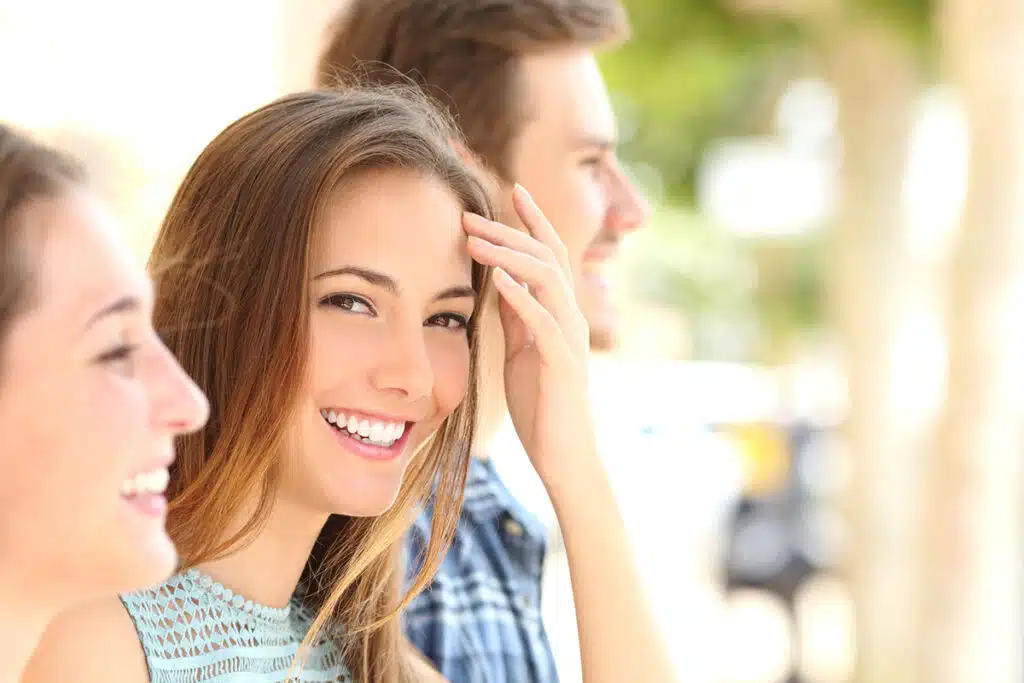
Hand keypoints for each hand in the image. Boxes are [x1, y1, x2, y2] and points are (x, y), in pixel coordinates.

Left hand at [464, 185, 594, 484]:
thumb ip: (516, 315)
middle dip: (509, 231)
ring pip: (546, 281)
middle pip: (545, 258)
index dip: (533, 221)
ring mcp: (570, 339)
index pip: (550, 254)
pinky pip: (544, 323)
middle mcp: (571, 318)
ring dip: (510, 256)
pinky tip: (498, 281)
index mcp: (561, 312)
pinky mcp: (562, 364)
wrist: (563, 455)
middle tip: (469, 215)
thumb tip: (498, 280)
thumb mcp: (521, 350)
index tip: (512, 189)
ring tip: (474, 239)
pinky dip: (521, 298)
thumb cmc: (541, 404)